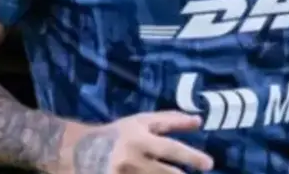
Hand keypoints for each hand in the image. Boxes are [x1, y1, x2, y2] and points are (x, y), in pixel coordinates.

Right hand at [65, 111, 213, 173]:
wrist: (79, 150)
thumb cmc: (118, 133)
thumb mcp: (141, 121)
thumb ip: (170, 121)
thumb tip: (199, 120)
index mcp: (139, 139)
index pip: (170, 149)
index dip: (191, 156)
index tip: (209, 163)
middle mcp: (132, 159)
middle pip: (164, 173)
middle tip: (203, 169)